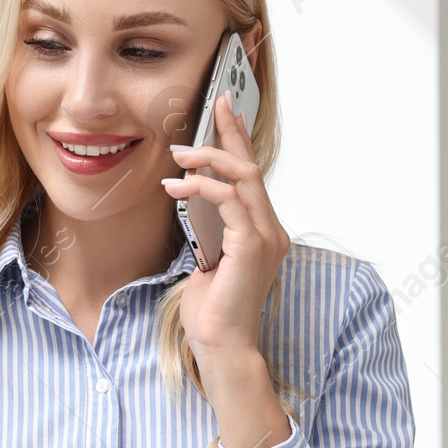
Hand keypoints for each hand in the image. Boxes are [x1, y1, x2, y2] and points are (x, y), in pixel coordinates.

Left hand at [161, 89, 290, 376]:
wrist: (222, 346)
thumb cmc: (212, 311)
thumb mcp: (207, 260)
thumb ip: (208, 231)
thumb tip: (192, 202)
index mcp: (262, 233)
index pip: (251, 179)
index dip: (239, 142)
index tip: (226, 113)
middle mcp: (271, 230)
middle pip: (251, 168)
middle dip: (232, 132)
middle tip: (215, 102)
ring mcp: (265, 237)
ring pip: (243, 177)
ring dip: (208, 158)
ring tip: (178, 154)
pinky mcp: (251, 245)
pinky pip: (228, 200)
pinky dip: (200, 187)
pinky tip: (176, 187)